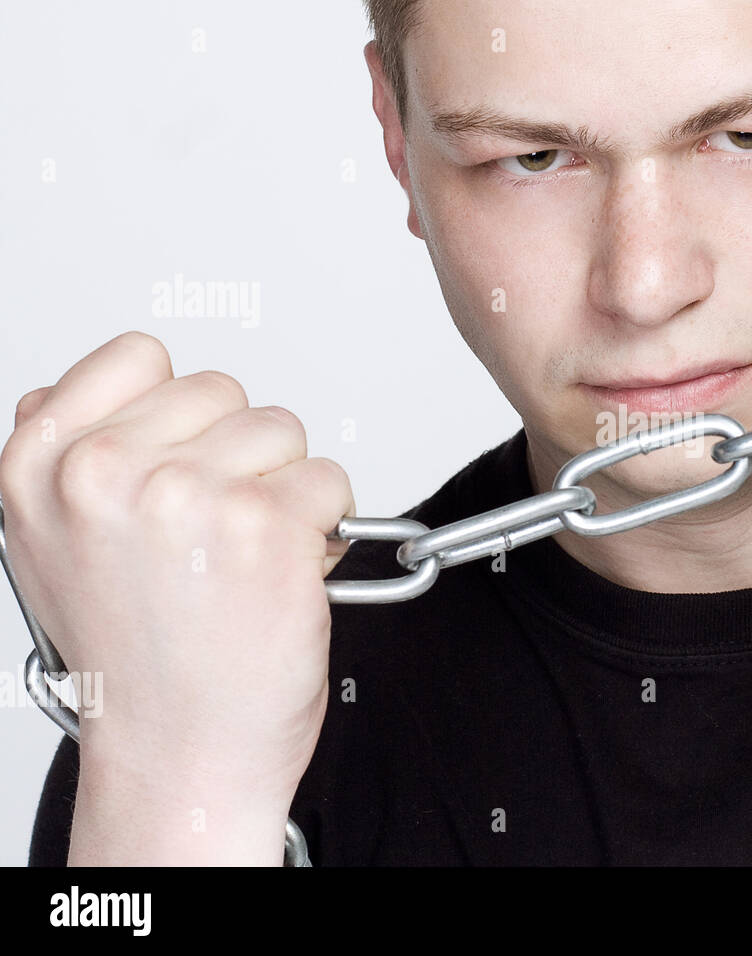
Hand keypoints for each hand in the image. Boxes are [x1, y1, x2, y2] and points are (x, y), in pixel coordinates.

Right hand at [0, 332, 353, 807]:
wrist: (180, 754)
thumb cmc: (136, 663)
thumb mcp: (53, 547)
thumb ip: (68, 459)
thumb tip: (87, 393)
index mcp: (42, 465)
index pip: (139, 356)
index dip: (181, 408)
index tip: (185, 455)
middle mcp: (105, 473)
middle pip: (223, 391)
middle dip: (240, 456)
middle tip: (217, 532)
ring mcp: (186, 494)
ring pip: (283, 431)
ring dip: (286, 490)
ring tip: (248, 557)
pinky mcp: (264, 526)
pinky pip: (329, 480)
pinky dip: (326, 526)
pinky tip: (285, 574)